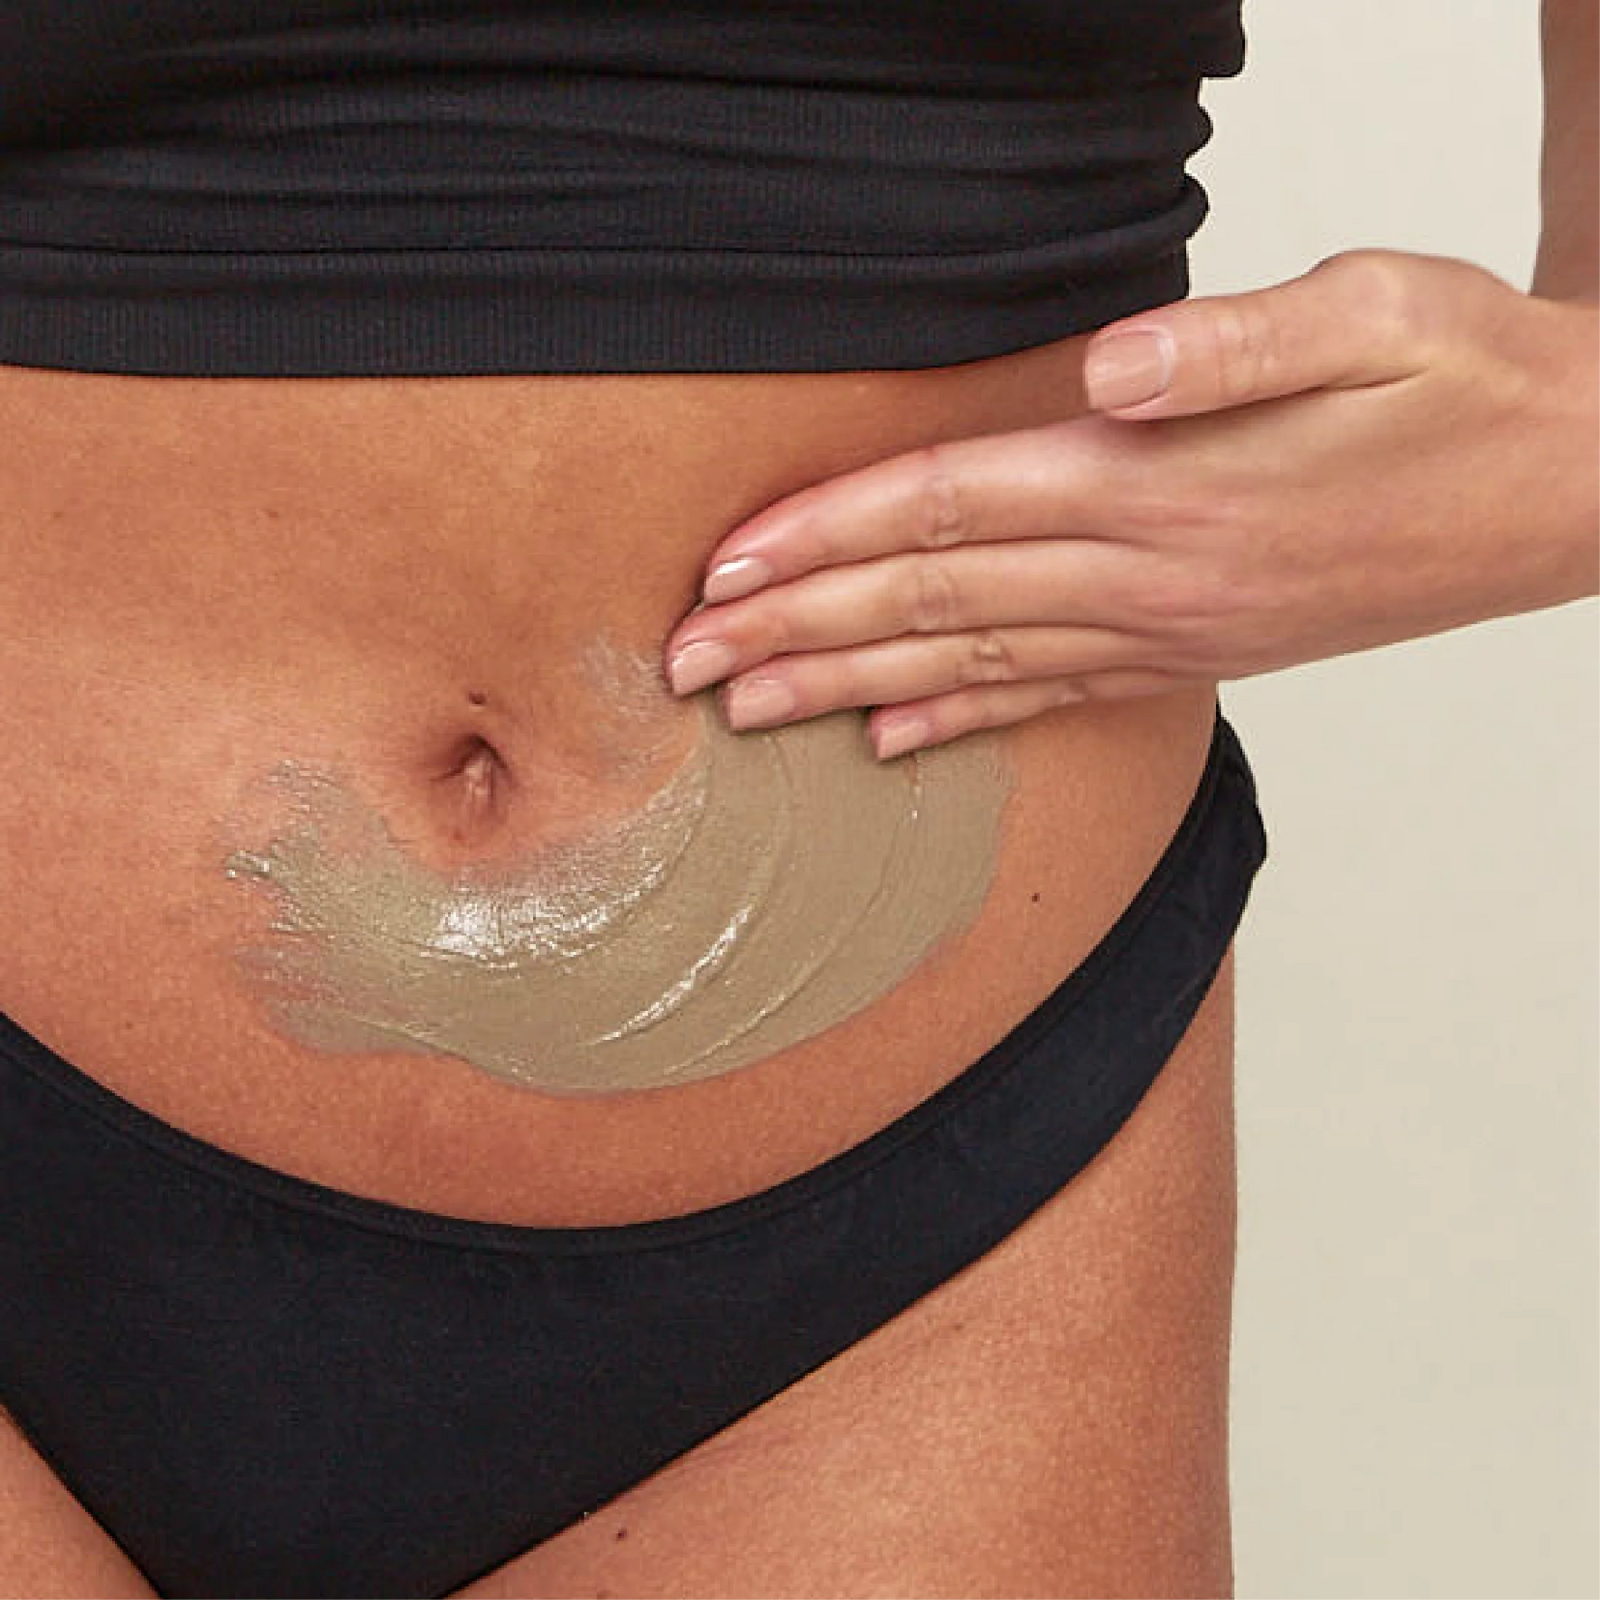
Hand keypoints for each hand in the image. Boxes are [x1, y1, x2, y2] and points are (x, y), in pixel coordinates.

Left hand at [663, 250, 1598, 757]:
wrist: (1575, 490)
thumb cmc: (1474, 393)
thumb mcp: (1383, 319)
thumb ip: (1230, 346)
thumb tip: (1111, 369)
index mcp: (1170, 488)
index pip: (954, 508)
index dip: (828, 534)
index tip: (727, 567)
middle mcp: (1152, 578)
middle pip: (932, 603)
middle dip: (796, 630)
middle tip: (685, 668)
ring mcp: (1169, 631)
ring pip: (969, 667)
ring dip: (847, 686)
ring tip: (748, 715)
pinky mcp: (1193, 655)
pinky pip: (1049, 700)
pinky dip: (958, 723)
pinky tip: (887, 745)